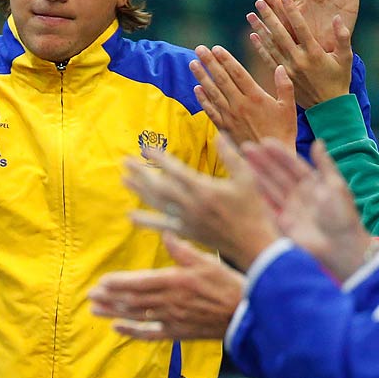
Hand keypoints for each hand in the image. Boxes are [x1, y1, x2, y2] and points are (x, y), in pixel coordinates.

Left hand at [89, 233, 243, 340]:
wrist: (245, 316)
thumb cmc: (229, 285)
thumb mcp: (208, 262)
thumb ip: (183, 250)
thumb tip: (166, 232)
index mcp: (175, 281)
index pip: (139, 282)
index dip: (118, 283)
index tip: (101, 282)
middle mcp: (169, 302)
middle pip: (132, 300)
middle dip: (109, 298)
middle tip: (90, 295)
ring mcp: (171, 319)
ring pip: (136, 316)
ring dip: (113, 312)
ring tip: (94, 309)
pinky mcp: (177, 332)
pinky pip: (150, 334)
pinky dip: (132, 332)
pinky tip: (117, 328)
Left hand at [121, 134, 280, 269]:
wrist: (253, 242)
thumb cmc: (254, 208)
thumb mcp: (248, 178)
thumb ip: (231, 156)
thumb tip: (218, 135)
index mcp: (205, 189)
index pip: (175, 170)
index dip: (159, 159)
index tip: (145, 149)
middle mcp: (192, 205)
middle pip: (160, 187)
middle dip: (141, 173)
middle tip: (125, 162)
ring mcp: (187, 220)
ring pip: (158, 204)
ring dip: (140, 191)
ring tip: (124, 179)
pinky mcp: (187, 232)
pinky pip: (162, 225)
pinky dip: (146, 221)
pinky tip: (131, 216)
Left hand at [191, 44, 296, 149]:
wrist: (269, 157)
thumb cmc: (283, 132)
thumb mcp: (288, 108)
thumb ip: (285, 86)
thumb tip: (280, 67)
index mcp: (256, 96)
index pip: (237, 73)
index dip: (226, 59)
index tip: (216, 48)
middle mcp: (240, 104)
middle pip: (221, 79)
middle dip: (209, 63)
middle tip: (199, 49)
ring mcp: (230, 116)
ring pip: (213, 93)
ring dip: (202, 77)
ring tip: (192, 64)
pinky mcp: (225, 127)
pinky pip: (211, 111)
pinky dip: (203, 99)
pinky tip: (196, 88)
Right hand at [242, 140, 374, 281]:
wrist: (340, 247)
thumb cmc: (342, 216)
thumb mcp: (336, 186)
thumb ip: (325, 164)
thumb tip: (318, 142)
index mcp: (314, 184)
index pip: (292, 165)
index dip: (279, 154)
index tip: (264, 142)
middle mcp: (299, 194)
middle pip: (277, 174)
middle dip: (261, 161)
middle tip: (245, 147)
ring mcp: (289, 209)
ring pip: (269, 188)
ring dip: (255, 175)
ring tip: (240, 161)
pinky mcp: (281, 223)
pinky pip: (266, 206)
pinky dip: (256, 196)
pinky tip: (244, 184)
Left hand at [247, 0, 352, 109]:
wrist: (328, 107)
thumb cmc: (340, 80)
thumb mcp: (346, 58)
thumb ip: (343, 37)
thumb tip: (337, 18)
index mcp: (314, 53)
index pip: (301, 28)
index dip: (291, 12)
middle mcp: (299, 60)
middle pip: (281, 34)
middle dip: (269, 17)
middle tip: (259, 2)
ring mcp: (289, 69)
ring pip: (271, 46)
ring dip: (260, 29)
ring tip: (250, 15)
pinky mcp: (283, 77)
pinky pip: (269, 60)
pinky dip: (261, 47)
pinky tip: (253, 35)